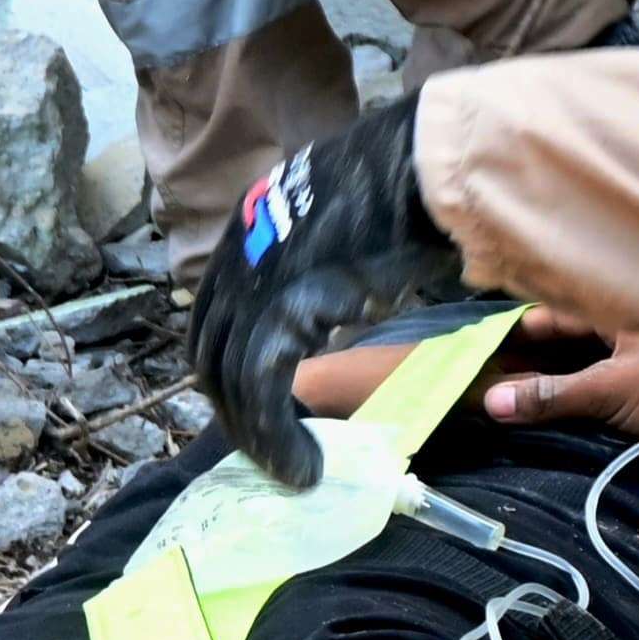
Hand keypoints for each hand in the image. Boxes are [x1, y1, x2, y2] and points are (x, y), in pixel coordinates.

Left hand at [191, 97, 464, 484]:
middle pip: (211, 353)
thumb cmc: (411, 185)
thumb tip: (335, 294)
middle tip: (275, 452)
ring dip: (258, 437)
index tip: (261, 409)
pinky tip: (305, 466)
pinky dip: (277, 437)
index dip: (229, 372)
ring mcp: (254, 279)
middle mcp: (238, 251)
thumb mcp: (343, 215)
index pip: (215, 317)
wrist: (427, 169)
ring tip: (295, 470)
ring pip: (230, 378)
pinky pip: (261, 388)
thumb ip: (323, 253)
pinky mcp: (283, 309)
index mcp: (250, 225)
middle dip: (236, 412)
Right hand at [482, 313, 638, 434]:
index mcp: (612, 310)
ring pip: (581, 366)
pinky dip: (574, 399)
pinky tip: (554, 418)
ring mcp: (638, 357)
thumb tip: (490, 403)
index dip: (513, 336)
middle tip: (484, 388)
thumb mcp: (611, 387)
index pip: (548, 317)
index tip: (476, 357)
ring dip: (550, 385)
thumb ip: (552, 395)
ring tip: (508, 408)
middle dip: (526, 364)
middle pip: (562, 343)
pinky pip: (599, 387)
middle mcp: (623, 327)